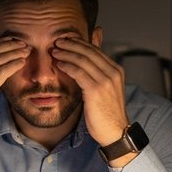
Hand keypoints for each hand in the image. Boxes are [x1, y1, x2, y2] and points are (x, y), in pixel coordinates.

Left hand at [51, 37, 129, 152]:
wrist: (115, 131)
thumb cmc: (108, 112)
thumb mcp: (106, 88)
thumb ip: (97, 72)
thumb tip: (86, 63)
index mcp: (116, 70)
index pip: (96, 49)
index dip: (79, 43)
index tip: (66, 40)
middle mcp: (113, 72)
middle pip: (89, 51)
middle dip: (71, 44)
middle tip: (57, 41)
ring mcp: (105, 80)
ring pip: (82, 59)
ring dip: (66, 53)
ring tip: (54, 51)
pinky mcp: (96, 90)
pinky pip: (78, 72)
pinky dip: (67, 66)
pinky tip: (59, 65)